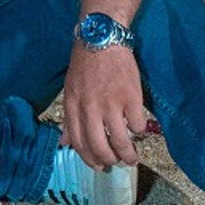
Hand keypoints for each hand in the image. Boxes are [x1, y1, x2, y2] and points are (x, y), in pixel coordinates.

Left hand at [60, 44, 146, 167]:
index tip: (98, 166)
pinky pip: (138, 126)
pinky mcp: (131, 98)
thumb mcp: (70, 90)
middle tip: (117, 163)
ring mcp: (111, 104)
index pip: (78, 143)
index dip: (89, 159)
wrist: (101, 38)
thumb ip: (69, 117)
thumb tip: (64, 142)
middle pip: (100, 147)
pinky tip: (139, 127)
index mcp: (73, 106)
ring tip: (133, 157)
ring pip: (121, 142)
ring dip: (129, 155)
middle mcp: (90, 108)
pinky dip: (140, 131)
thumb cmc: (85, 64)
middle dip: (110, 161)